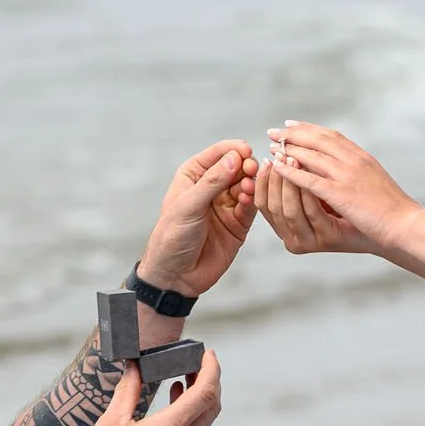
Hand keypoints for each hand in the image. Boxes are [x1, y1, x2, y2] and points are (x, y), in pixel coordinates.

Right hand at [62, 349, 222, 425]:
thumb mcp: (111, 424)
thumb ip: (126, 392)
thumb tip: (133, 367)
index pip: (205, 393)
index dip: (211, 370)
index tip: (209, 353)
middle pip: (211, 407)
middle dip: (210, 380)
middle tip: (198, 361)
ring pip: (202, 421)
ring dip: (199, 397)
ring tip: (183, 377)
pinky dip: (189, 413)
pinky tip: (172, 404)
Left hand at [137, 139, 258, 297]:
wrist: (175, 275)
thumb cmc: (171, 237)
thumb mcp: (188, 205)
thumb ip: (212, 181)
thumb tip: (234, 157)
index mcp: (193, 175)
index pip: (218, 154)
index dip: (232, 150)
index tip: (245, 151)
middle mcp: (211, 187)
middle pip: (236, 167)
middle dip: (246, 166)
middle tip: (251, 169)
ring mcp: (226, 205)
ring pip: (246, 185)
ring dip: (250, 183)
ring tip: (248, 187)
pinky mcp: (238, 223)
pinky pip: (251, 206)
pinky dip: (253, 200)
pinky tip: (249, 199)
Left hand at [260, 123, 414, 254]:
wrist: (406, 225)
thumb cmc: (392, 211)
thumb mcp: (374, 183)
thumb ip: (357, 173)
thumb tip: (340, 170)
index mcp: (363, 157)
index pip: (331, 135)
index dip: (309, 129)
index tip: (291, 125)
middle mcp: (354, 161)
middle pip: (318, 139)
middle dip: (293, 134)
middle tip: (274, 132)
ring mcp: (348, 176)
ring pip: (311, 156)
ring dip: (289, 149)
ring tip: (272, 146)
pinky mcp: (341, 194)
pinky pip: (310, 180)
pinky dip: (291, 172)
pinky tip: (278, 168)